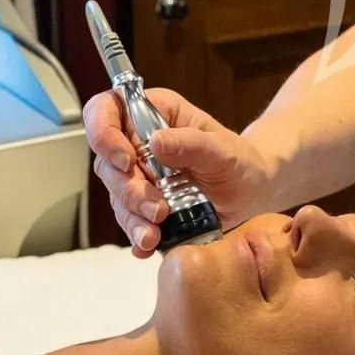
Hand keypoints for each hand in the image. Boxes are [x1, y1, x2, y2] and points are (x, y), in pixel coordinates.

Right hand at [82, 88, 277, 256]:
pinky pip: (130, 220)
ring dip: (133, 217)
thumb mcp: (223, 149)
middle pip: (107, 161)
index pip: (105, 110)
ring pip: (116, 195)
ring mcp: (139, 175)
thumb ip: (191, 143)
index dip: (103, 133)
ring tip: (156, 233)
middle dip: (128, 189)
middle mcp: (138, 142)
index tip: (126, 161)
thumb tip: (155, 142)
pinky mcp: (144, 205)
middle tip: (158, 209)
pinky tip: (149, 244)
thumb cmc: (239, 159)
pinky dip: (137, 235)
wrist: (251, 190)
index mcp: (153, 113)